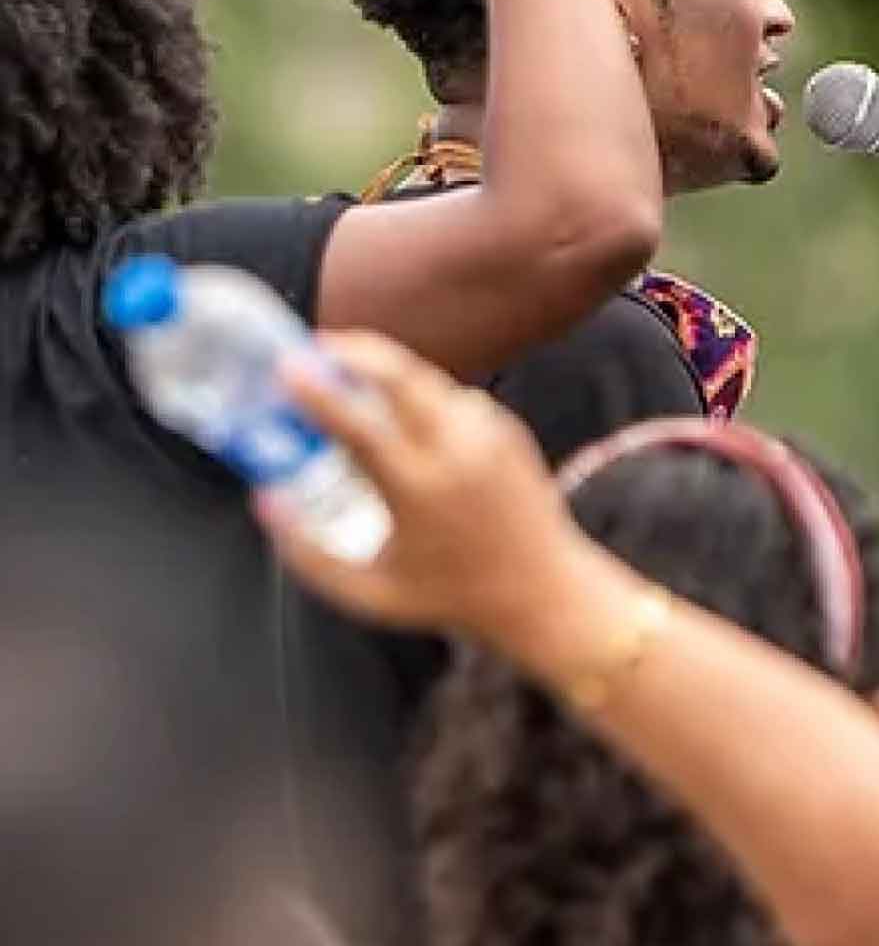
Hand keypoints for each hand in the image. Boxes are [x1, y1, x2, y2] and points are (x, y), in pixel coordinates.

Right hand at [256, 331, 574, 637]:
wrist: (545, 591)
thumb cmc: (453, 597)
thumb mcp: (370, 594)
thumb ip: (309, 555)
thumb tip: (266, 500)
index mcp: (419, 491)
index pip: (359, 425)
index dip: (317, 392)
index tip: (287, 368)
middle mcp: (457, 452)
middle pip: (400, 375)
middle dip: (355, 351)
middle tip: (320, 347)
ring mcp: (489, 435)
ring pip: (428, 381)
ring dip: (389, 373)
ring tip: (354, 379)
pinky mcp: (509, 430)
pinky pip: (456, 399)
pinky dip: (424, 398)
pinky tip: (405, 418)